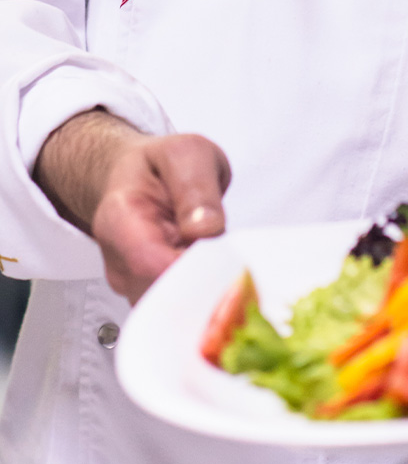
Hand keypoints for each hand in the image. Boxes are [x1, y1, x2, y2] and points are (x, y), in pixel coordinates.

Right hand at [34, 109, 230, 302]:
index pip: (151, 264)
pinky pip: (178, 309)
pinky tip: (214, 273)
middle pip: (163, 295)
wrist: (138, 176)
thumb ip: (196, 186)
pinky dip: (202, 297)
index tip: (223, 258)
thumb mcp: (186, 154)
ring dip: (205, 292)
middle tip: (231, 260)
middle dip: (204, 284)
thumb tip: (205, 228)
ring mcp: (132, 283)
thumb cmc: (161, 165)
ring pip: (173, 309)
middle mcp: (119, 260)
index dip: (193, 269)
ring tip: (221, 261)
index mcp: (121, 220)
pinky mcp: (149, 294)